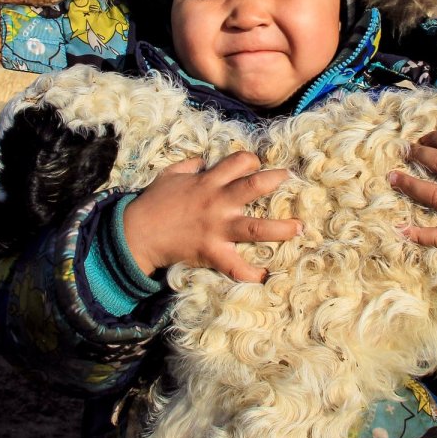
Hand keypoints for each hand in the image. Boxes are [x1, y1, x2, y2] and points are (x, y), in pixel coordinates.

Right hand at [123, 151, 301, 282]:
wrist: (137, 233)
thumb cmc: (152, 203)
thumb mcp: (169, 175)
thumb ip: (188, 165)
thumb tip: (202, 160)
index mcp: (207, 181)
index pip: (237, 162)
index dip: (251, 160)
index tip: (258, 164)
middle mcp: (216, 202)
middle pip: (253, 187)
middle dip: (275, 181)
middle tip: (291, 179)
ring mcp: (216, 228)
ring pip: (255, 227)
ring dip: (280, 228)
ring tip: (299, 228)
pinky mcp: (211, 251)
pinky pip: (234, 265)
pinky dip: (250, 273)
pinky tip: (264, 276)